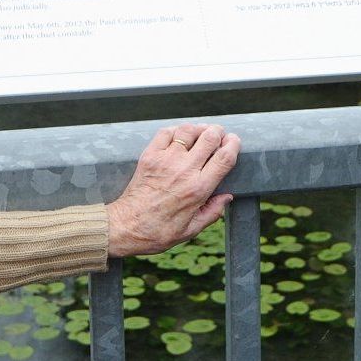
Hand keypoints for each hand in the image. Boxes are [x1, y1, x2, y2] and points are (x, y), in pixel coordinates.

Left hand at [106, 123, 240, 257]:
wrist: (126, 226)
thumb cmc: (159, 231)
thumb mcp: (191, 229)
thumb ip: (212, 212)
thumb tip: (227, 197)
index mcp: (198, 189)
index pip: (224, 157)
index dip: (234, 144)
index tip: (234, 142)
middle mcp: (184, 171)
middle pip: (209, 137)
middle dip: (218, 132)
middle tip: (219, 135)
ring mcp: (165, 161)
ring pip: (188, 131)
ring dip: (198, 129)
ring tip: (200, 133)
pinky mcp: (149, 156)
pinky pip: (166, 133)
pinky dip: (176, 131)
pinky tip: (179, 137)